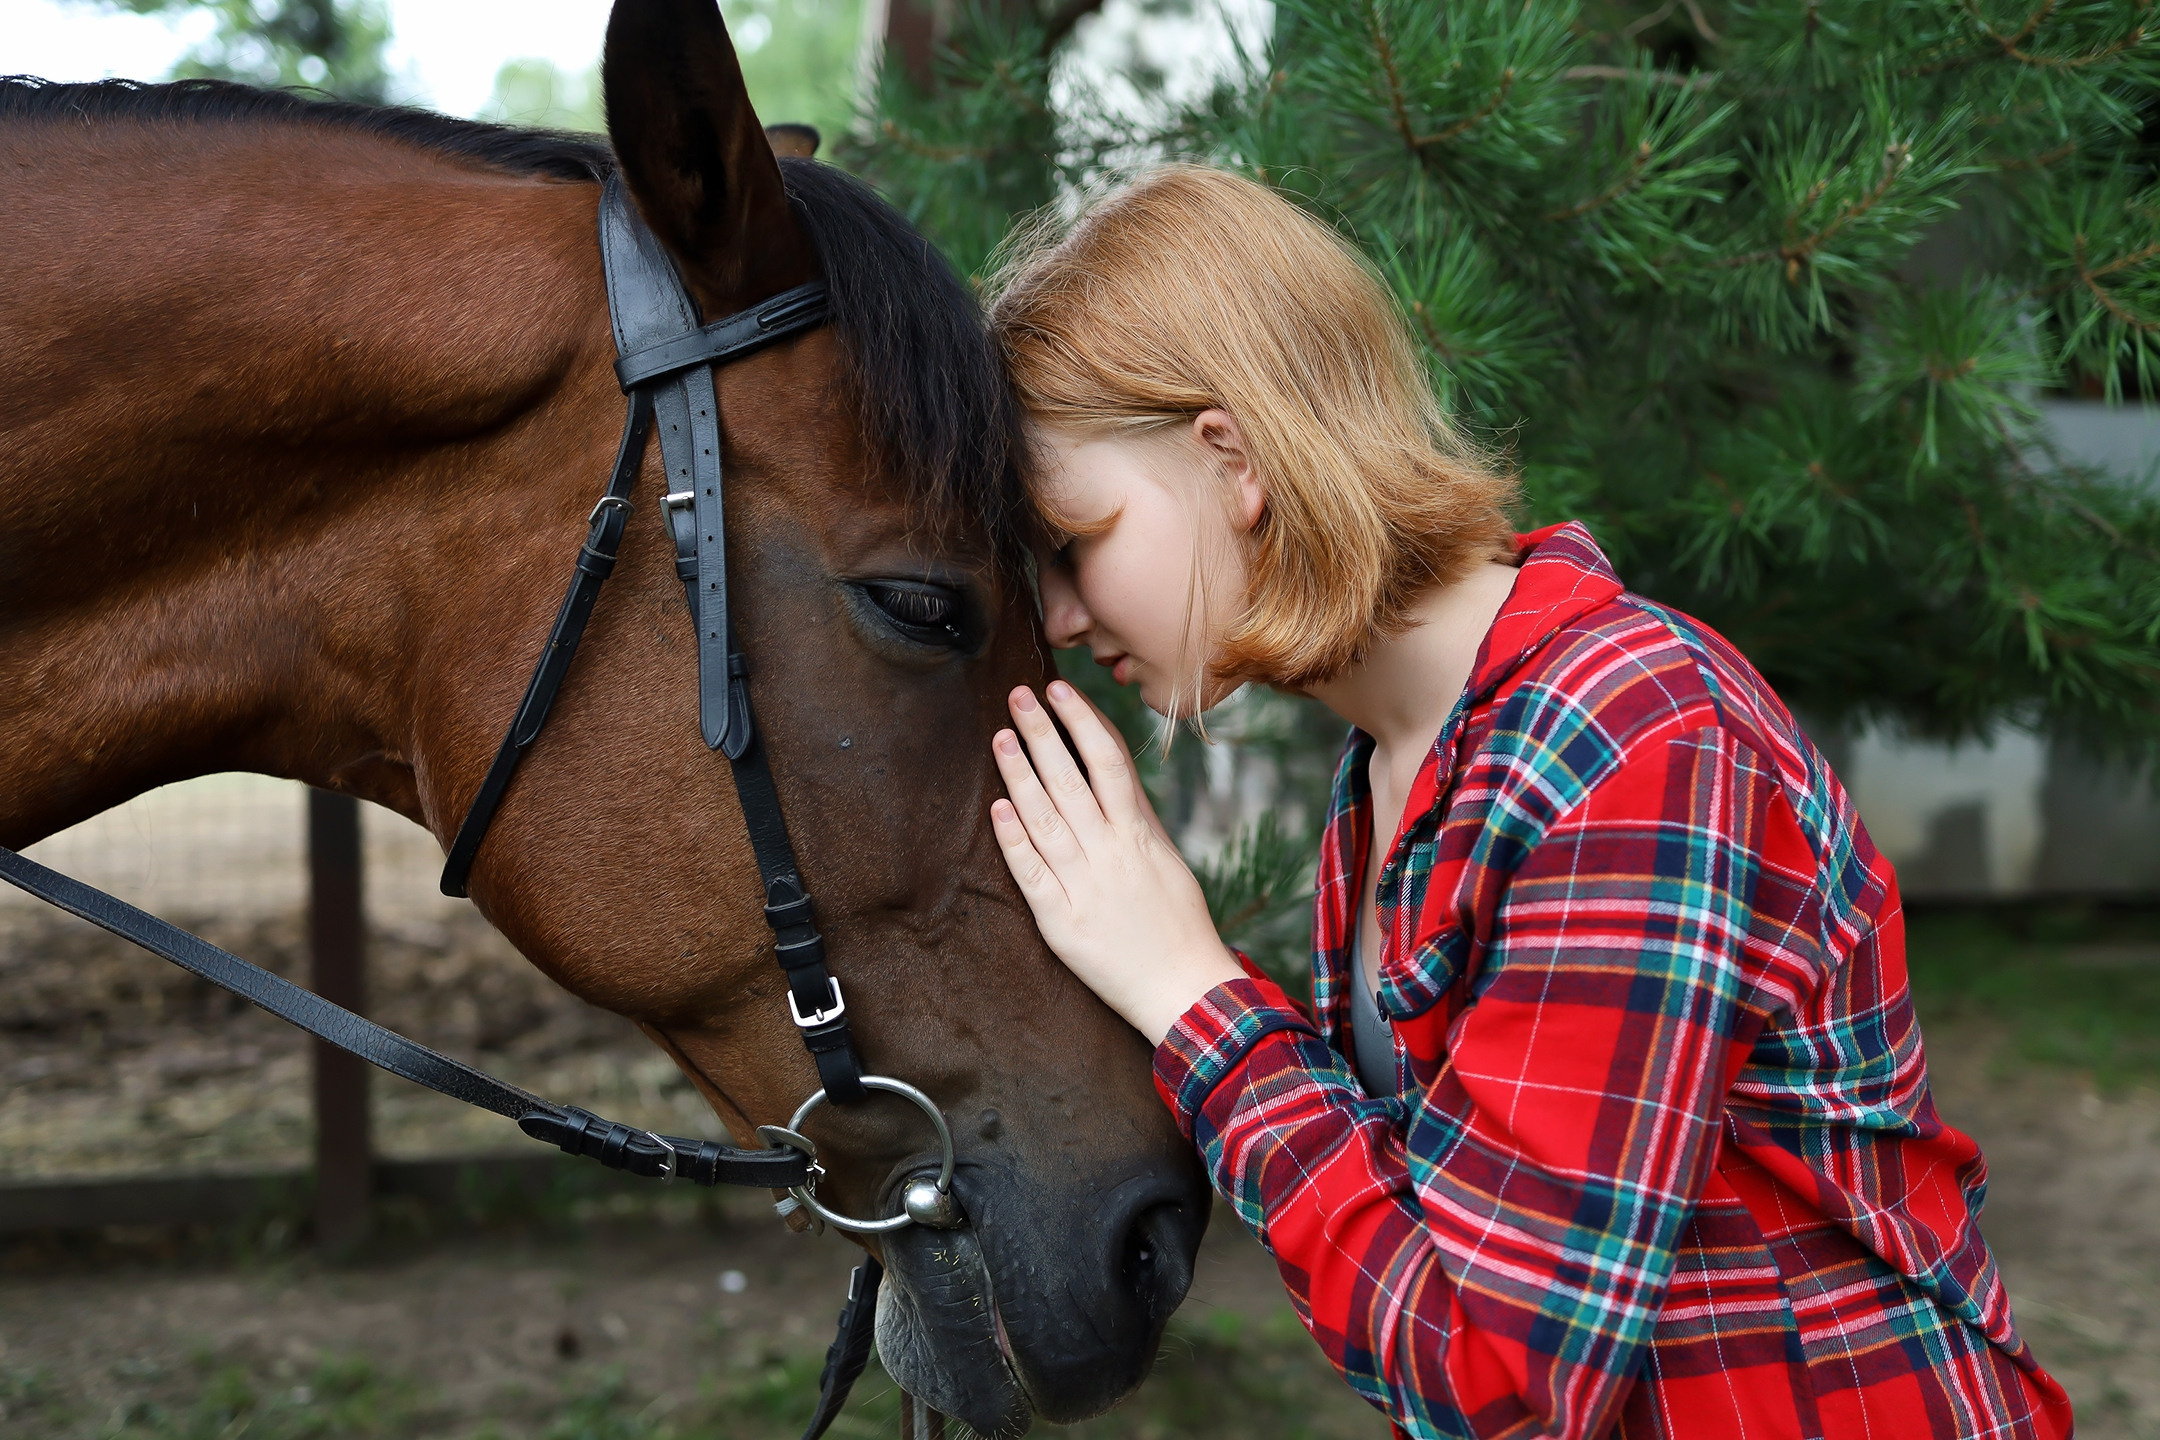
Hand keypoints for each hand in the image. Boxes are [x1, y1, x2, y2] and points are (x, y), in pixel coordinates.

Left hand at [989, 680, 1245, 1044]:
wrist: (1184, 989)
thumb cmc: (1178, 922)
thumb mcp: (1166, 856)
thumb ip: (1136, 813)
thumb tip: (1111, 766)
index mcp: (1141, 833)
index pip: (1109, 760)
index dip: (1082, 721)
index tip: (1061, 690)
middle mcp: (1112, 852)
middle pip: (1071, 779)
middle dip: (1043, 733)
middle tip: (1018, 696)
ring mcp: (1085, 885)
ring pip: (1046, 818)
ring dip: (1020, 775)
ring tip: (1001, 738)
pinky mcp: (1062, 921)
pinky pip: (1033, 873)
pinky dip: (1014, 839)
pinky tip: (998, 808)